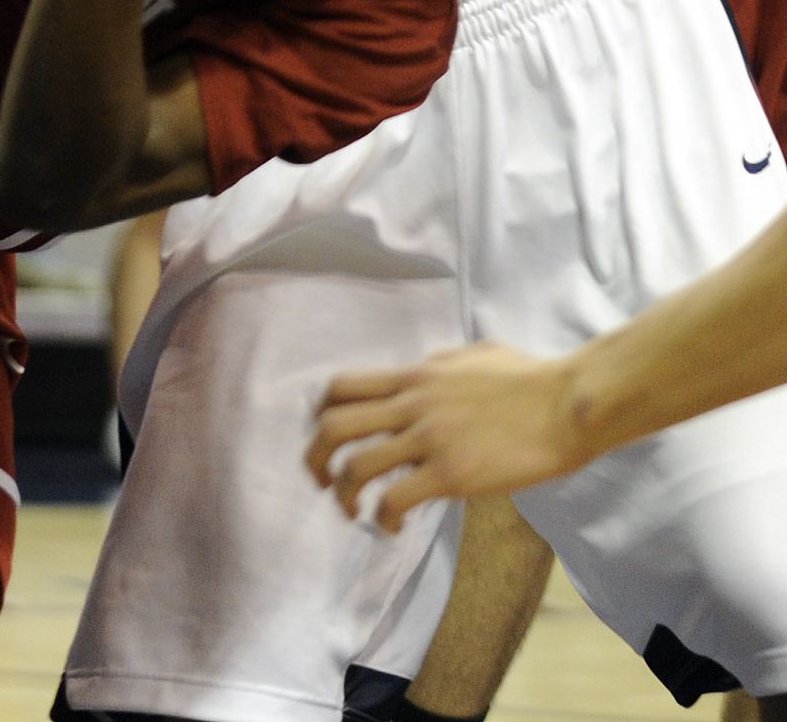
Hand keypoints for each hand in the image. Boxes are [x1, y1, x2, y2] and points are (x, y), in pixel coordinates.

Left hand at [305, 345, 583, 531]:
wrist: (566, 404)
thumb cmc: (530, 377)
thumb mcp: (473, 355)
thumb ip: (439, 366)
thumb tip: (423, 372)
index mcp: (415, 375)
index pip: (342, 387)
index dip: (322, 415)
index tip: (329, 439)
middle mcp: (412, 404)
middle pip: (333, 426)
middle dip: (316, 458)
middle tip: (323, 481)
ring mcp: (430, 439)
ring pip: (355, 466)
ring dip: (343, 494)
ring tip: (352, 511)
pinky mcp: (451, 474)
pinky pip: (395, 500)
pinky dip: (383, 518)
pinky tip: (393, 526)